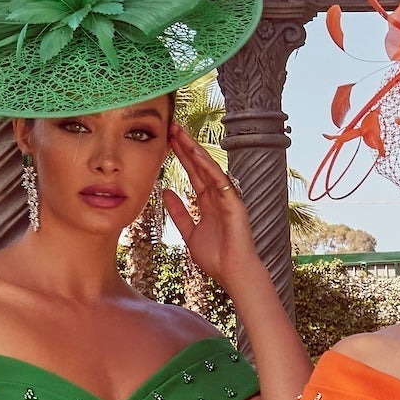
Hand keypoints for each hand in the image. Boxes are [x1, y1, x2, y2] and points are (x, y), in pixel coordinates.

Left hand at [159, 132, 258, 292]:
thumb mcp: (189, 232)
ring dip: (195, 150)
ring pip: (208, 168)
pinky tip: (196, 154)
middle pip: (199, 165)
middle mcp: (218, 195)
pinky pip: (219, 180)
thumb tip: (165, 192)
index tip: (168, 140)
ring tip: (180, 133)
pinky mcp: (234, 203)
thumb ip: (179, 212)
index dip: (181, 156)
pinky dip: (208, 167)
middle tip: (172, 126)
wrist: (233, 273)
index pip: (193, 173)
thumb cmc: (216, 257)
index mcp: (208, 202)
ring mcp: (227, 197)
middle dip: (186, 146)